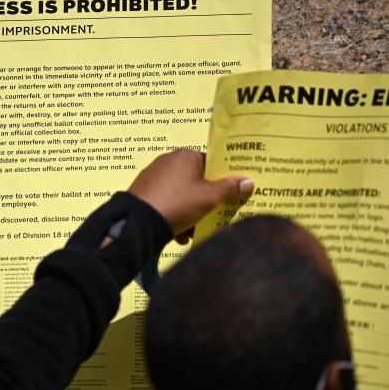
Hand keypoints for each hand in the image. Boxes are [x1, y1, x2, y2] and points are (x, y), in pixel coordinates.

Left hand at [128, 148, 253, 242]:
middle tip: (212, 217)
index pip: (211, 163)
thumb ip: (230, 189)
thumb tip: (249, 181)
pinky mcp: (144, 191)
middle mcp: (169, 161)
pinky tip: (177, 233)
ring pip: (181, 195)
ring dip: (190, 214)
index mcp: (186, 156)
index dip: (223, 179)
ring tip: (191, 232)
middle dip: (205, 202)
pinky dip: (174, 216)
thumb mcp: (209, 198)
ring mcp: (154, 176)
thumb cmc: (178, 203)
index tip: (231, 193)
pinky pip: (166, 202)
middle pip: (196, 181)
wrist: (139, 221)